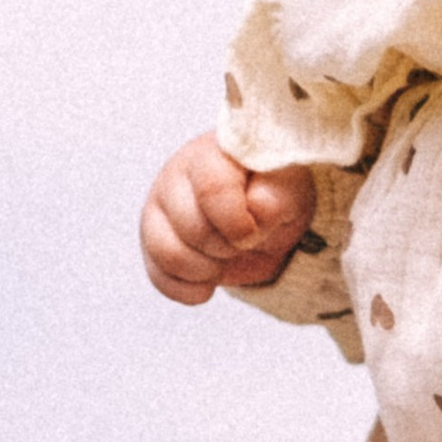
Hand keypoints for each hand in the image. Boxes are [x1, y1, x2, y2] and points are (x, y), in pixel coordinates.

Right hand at [140, 136, 315, 305]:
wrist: (260, 211)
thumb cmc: (272, 193)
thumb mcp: (290, 191)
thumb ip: (278, 196)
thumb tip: (256, 211)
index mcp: (215, 152)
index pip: (212, 190)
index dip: (237, 224)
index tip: (253, 232)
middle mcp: (177, 172)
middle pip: (193, 229)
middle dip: (227, 247)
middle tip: (244, 239)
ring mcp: (158, 205)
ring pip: (170, 254)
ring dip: (208, 269)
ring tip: (226, 257)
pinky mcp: (151, 239)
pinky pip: (160, 277)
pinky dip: (191, 289)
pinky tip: (211, 280)